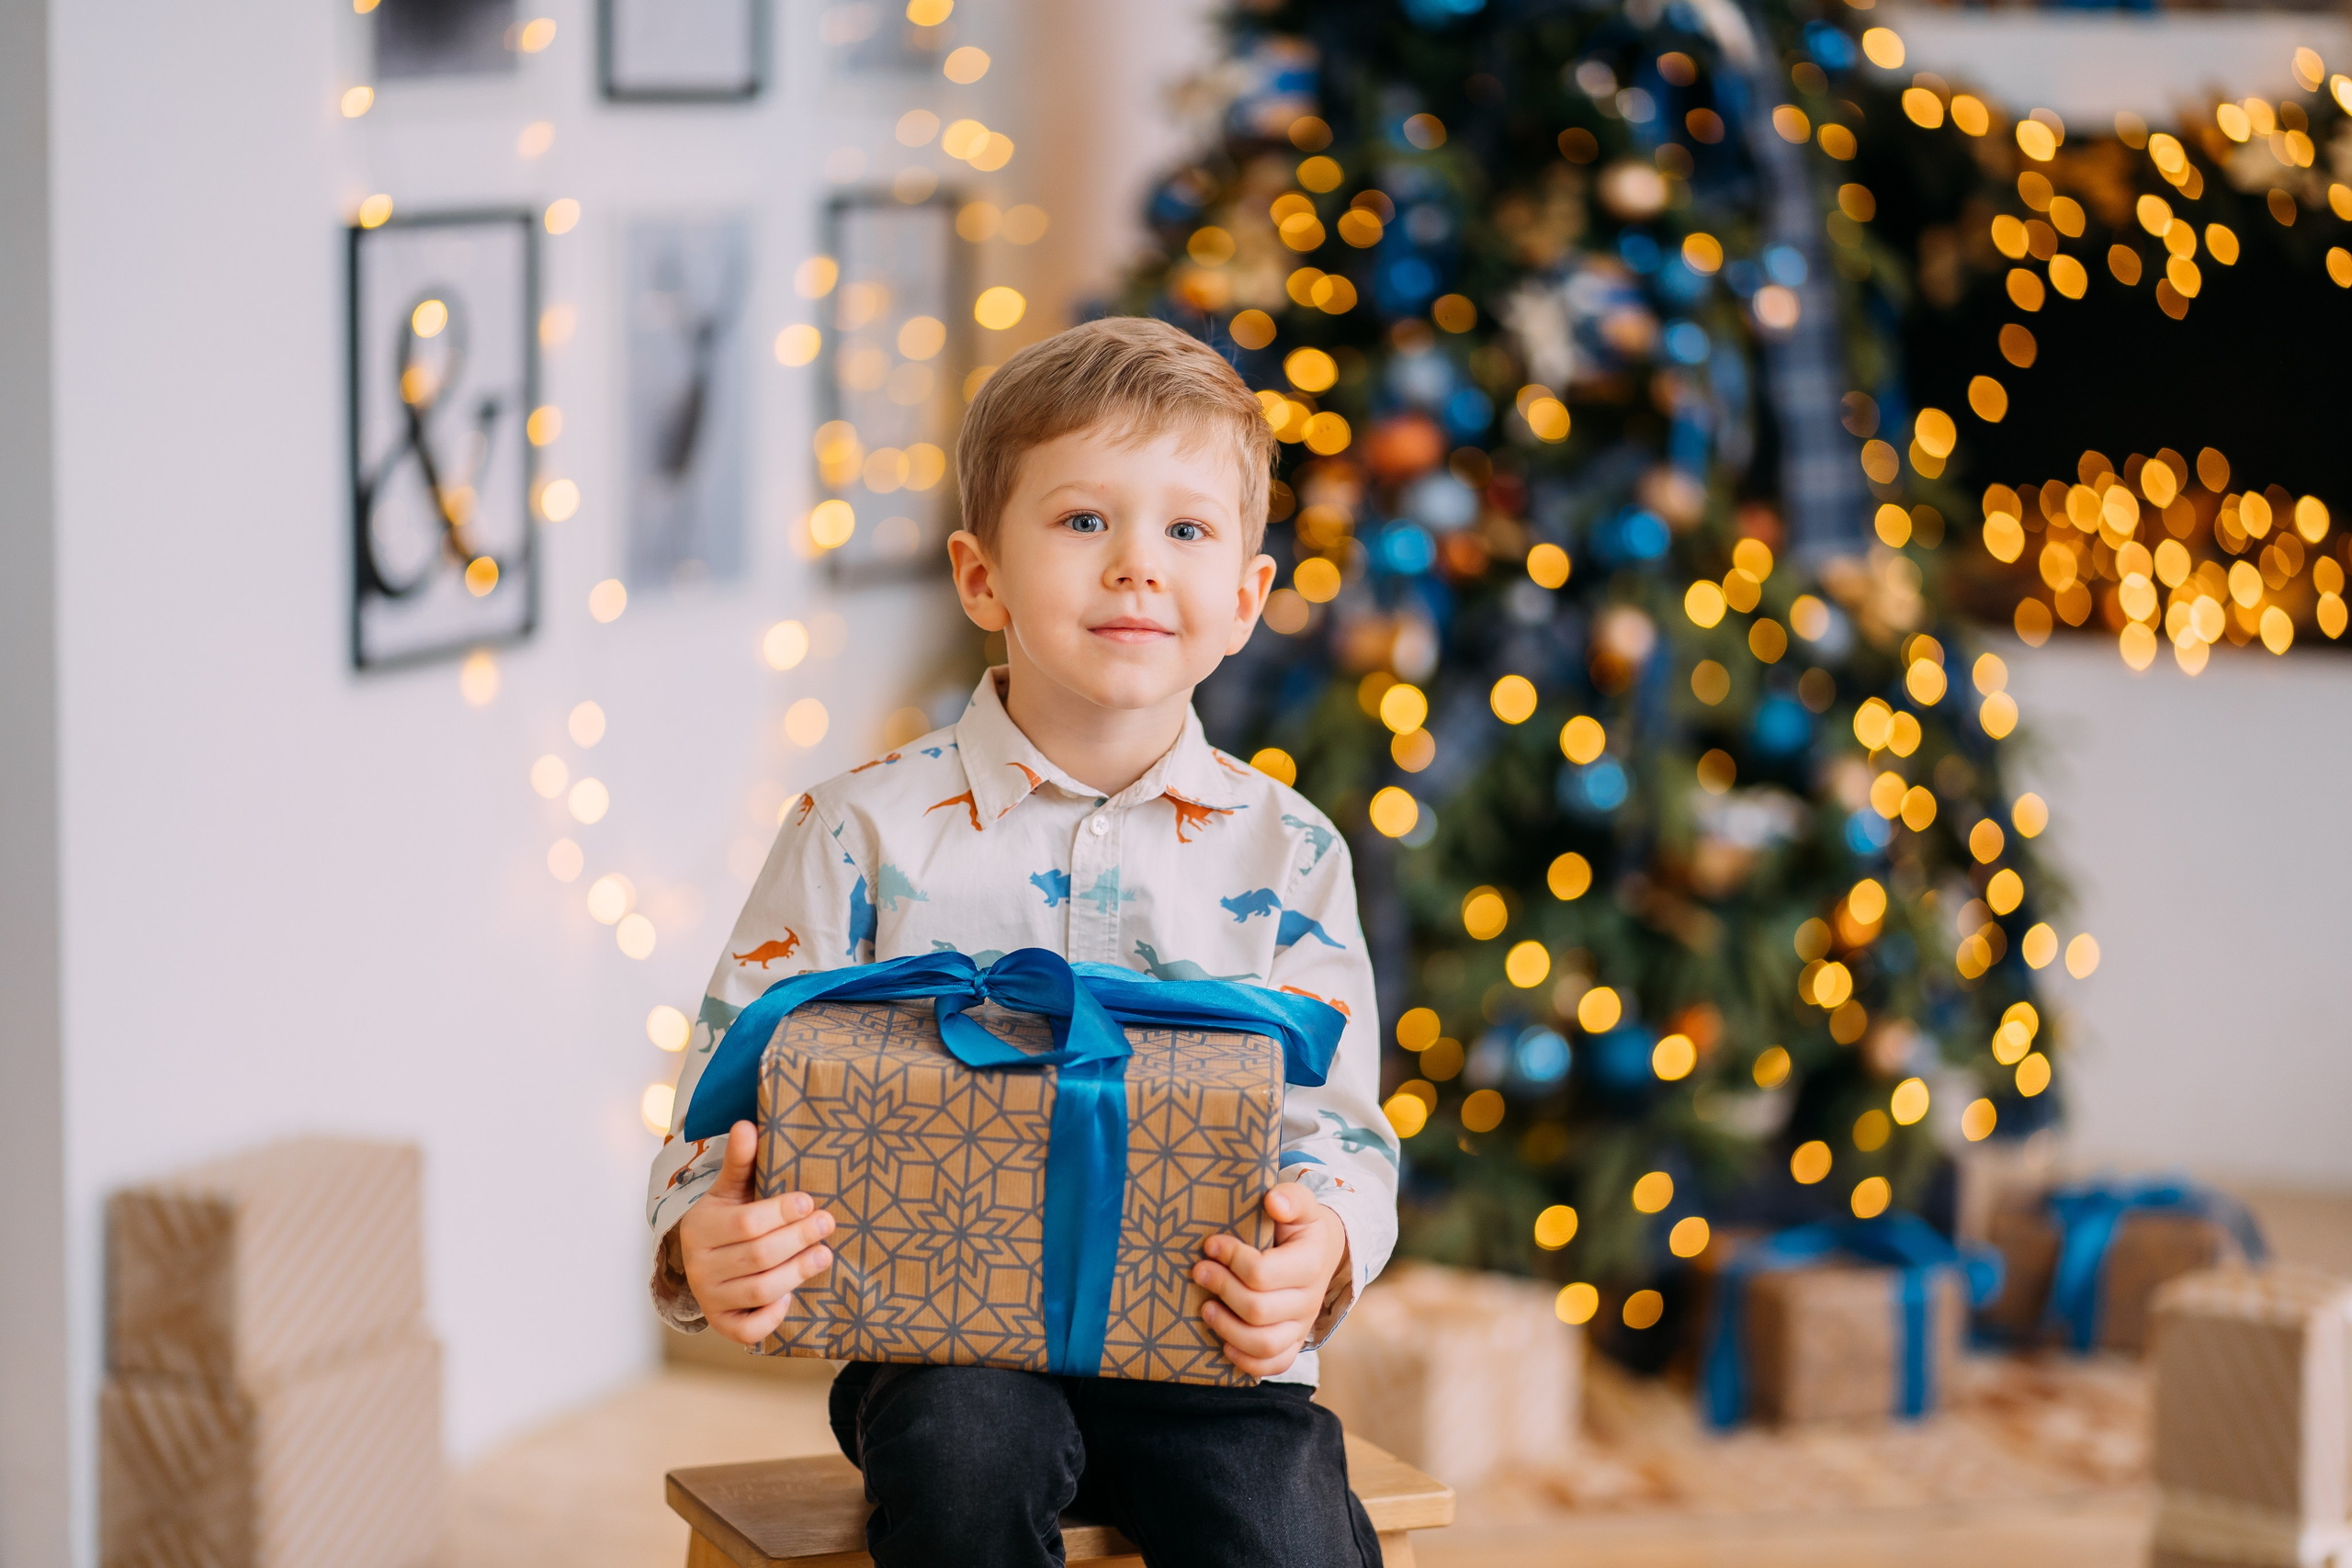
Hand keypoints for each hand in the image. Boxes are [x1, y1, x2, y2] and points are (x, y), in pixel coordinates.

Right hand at [678, 1121, 835, 1345]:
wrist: (705, 1262)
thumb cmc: (727, 1219)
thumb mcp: (730, 1190)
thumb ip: (741, 1161)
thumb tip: (747, 1124)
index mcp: (701, 1228)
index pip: (747, 1222)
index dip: (782, 1212)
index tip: (810, 1201)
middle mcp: (700, 1267)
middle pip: (759, 1256)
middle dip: (799, 1239)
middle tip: (828, 1224)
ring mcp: (711, 1299)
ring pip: (760, 1290)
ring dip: (798, 1272)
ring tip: (825, 1254)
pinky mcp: (724, 1324)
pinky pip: (749, 1330)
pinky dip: (773, 1315)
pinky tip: (793, 1296)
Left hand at [1191, 1182, 1349, 1377]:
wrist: (1321, 1252)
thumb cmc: (1299, 1226)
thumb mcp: (1301, 1204)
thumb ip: (1291, 1197)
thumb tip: (1273, 1202)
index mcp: (1310, 1263)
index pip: (1262, 1272)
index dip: (1230, 1259)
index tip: (1210, 1244)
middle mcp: (1310, 1300)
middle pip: (1257, 1309)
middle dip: (1220, 1289)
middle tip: (1198, 1271)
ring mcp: (1302, 1326)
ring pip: (1263, 1343)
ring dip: (1226, 1328)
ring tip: (1205, 1308)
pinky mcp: (1292, 1343)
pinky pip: (1274, 1364)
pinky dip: (1246, 1360)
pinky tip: (1223, 1343)